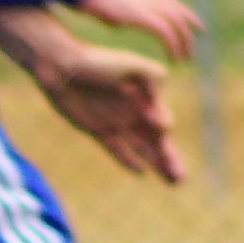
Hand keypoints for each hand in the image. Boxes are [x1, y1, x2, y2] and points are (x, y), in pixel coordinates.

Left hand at [24, 37, 185, 182]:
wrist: (63, 66)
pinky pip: (118, 150)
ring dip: (158, 164)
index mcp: (145, 96)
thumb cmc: (98, 61)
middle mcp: (134, 112)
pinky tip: (142, 172)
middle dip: (170, 159)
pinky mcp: (99, 130)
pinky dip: (129, 161)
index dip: (161, 125)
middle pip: (158, 141)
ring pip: (143, 149)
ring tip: (174, 182)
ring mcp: (117, 122)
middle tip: (181, 178)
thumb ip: (153, 76)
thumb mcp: (131, 64)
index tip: (156, 123)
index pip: (162, 120)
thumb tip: (158, 101)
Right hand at [77, 0, 202, 64]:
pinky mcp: (139, 13)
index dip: (178, 9)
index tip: (188, 19)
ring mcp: (142, 1)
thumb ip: (114, 9)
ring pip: (175, 21)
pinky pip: (165, 31)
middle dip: (189, 20)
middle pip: (175, 6)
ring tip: (187, 57)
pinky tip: (174, 59)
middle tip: (200, 33)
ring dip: (183, 40)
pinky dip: (172, 45)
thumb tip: (119, 21)